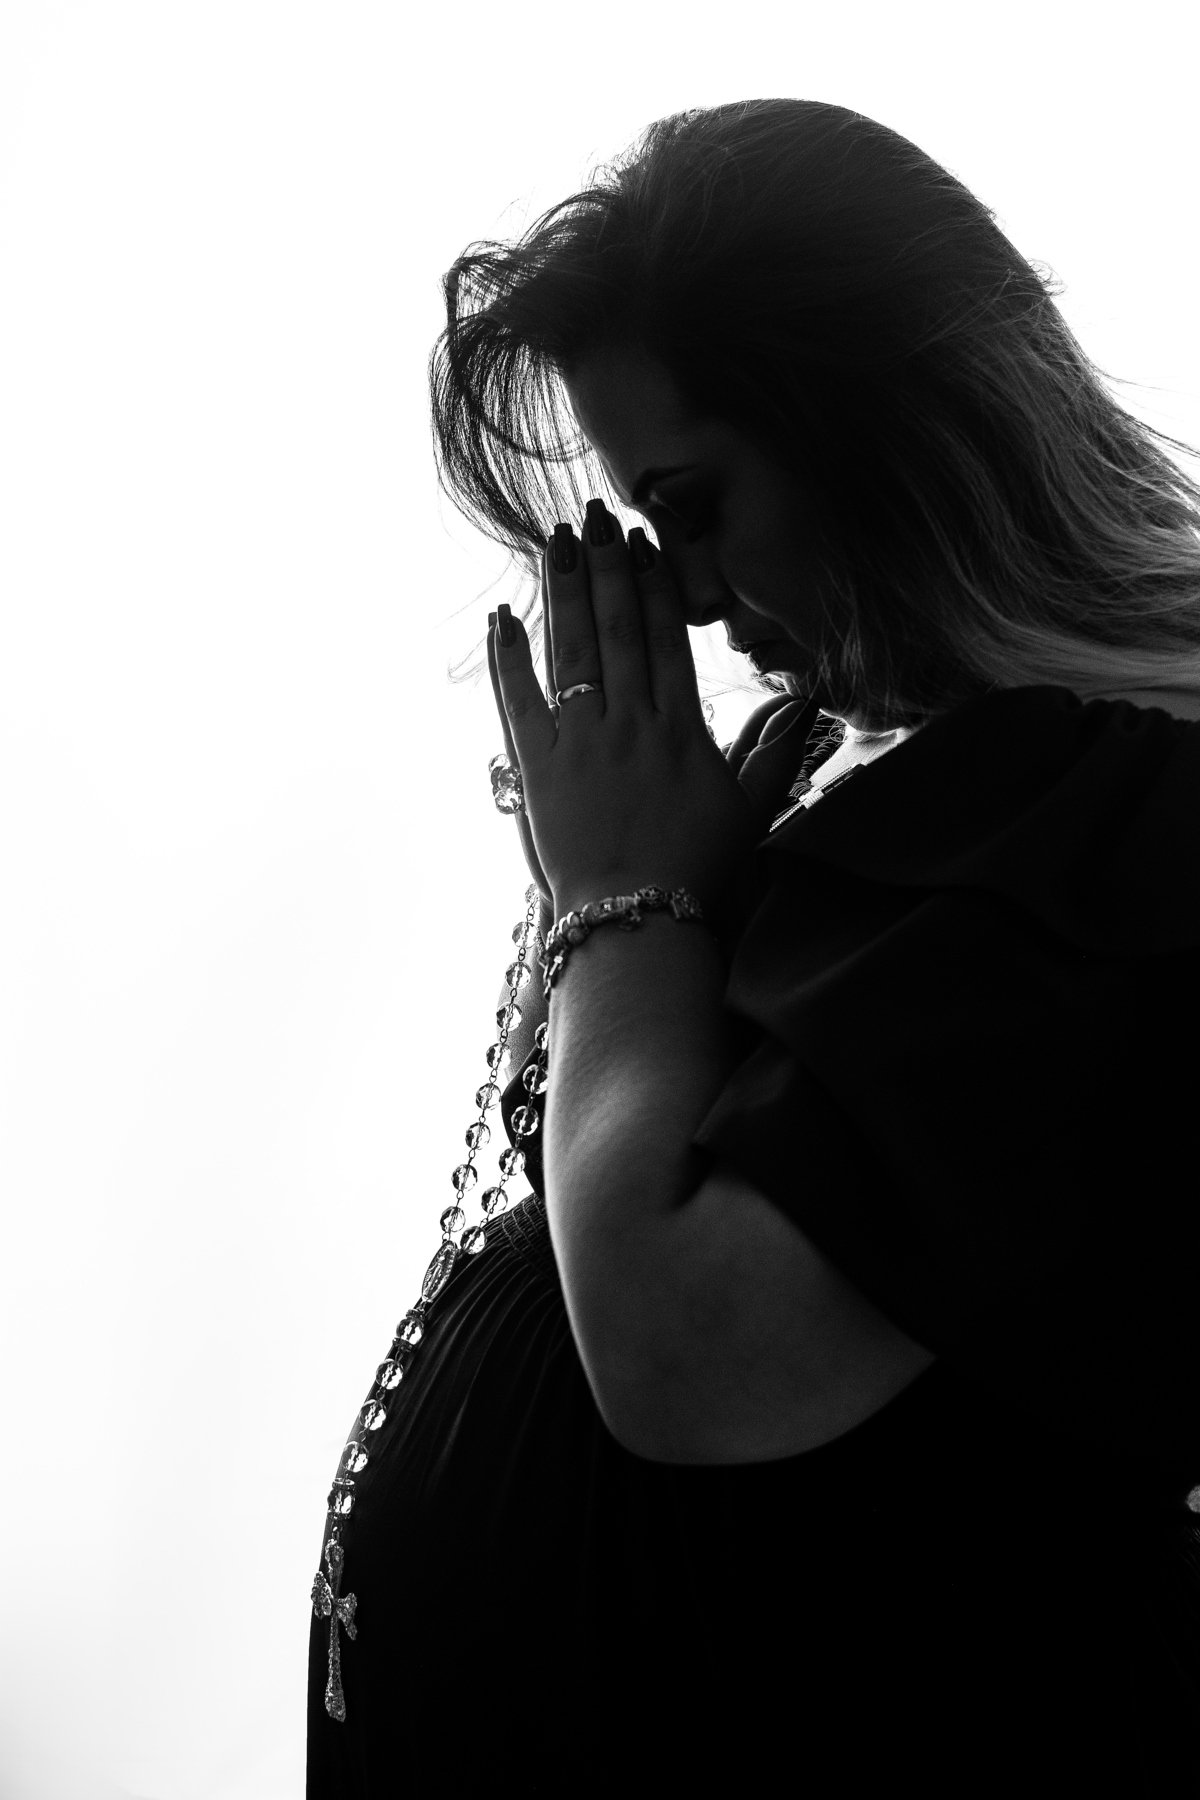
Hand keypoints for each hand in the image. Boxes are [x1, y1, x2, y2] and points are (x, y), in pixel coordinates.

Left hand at [490, 502, 816, 917]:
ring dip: (563, 592)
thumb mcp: (750, 812)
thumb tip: (808, 703)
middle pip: (618, 629)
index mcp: (680, 729)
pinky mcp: (539, 769)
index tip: (646, 543)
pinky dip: (509, 657)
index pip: (667, 639)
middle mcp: (630, 724)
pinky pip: (518, 700)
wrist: (637, 921)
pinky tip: (503, 618)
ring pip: (572, 651)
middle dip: (607, 567)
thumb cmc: (698, 874)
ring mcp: (582, 744)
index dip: (656, 585)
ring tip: (557, 540)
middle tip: (596, 515)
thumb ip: (776, 753)